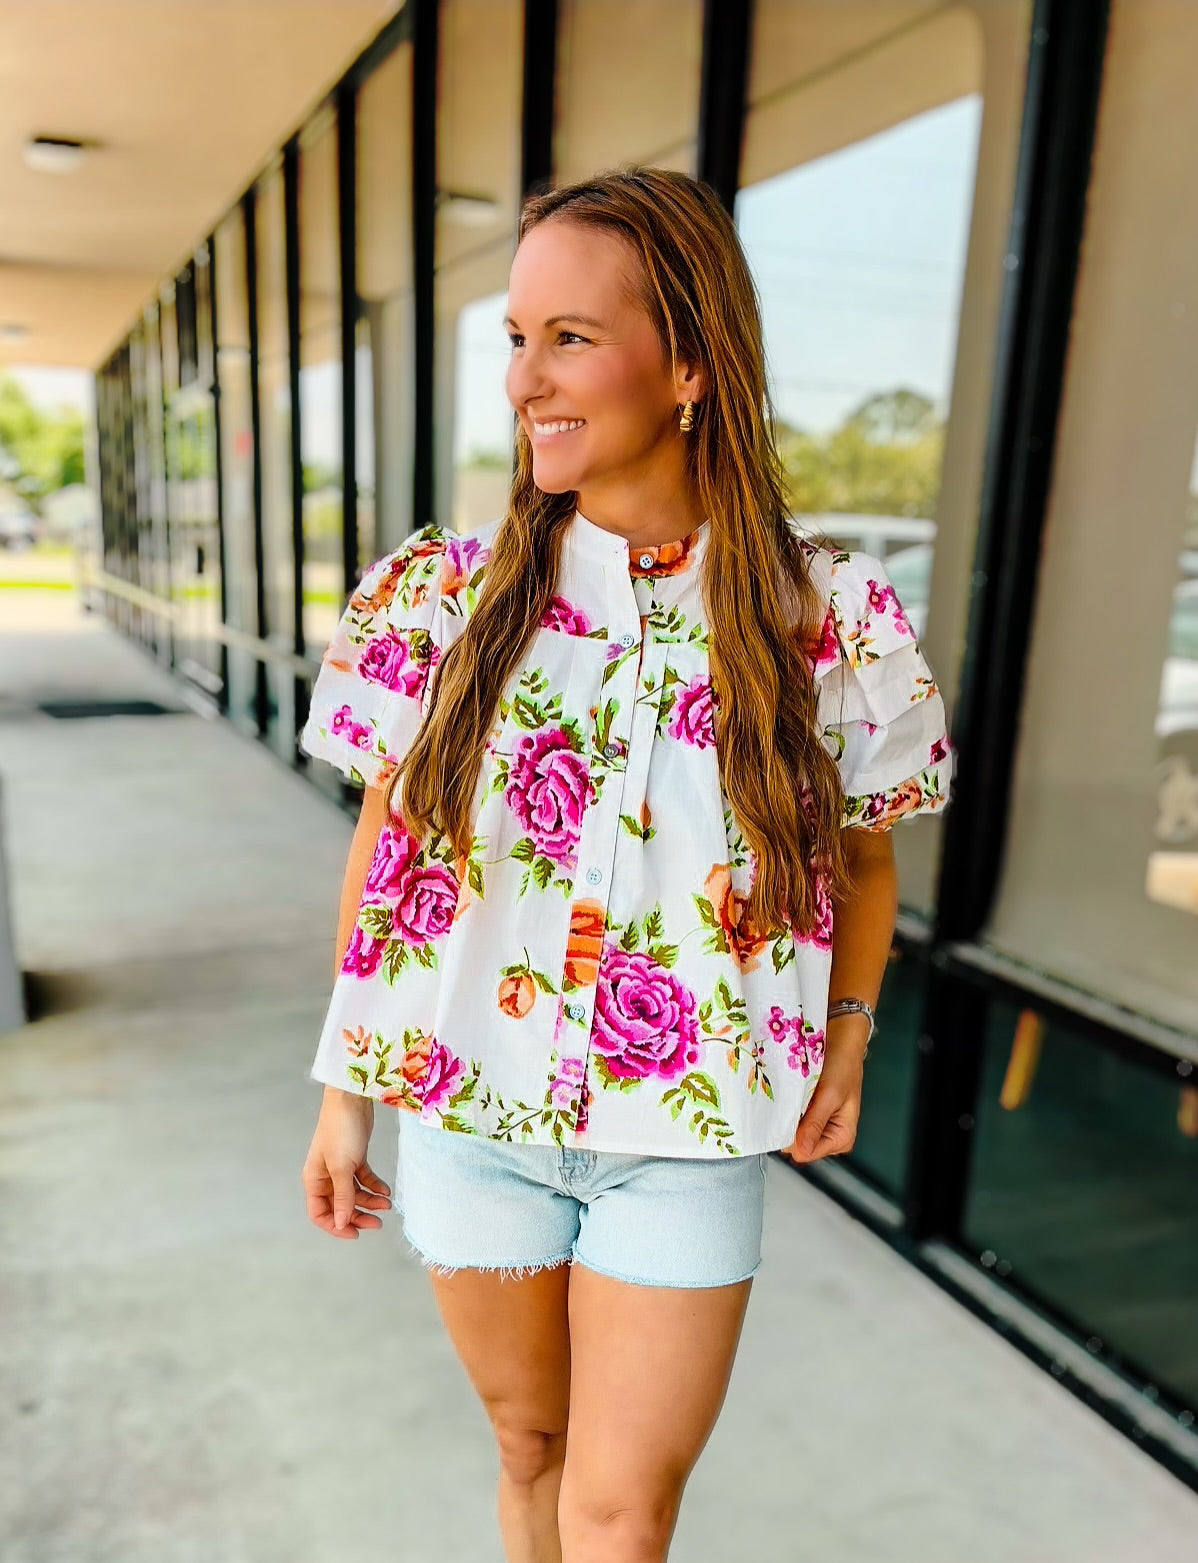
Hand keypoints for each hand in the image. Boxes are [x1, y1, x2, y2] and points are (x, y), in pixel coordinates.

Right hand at [302, 1089, 392, 1239]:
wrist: (352, 1099)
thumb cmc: (341, 1131)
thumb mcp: (342, 1168)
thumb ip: (343, 1197)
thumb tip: (342, 1224)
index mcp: (314, 1180)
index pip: (320, 1213)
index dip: (335, 1227)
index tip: (355, 1234)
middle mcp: (325, 1176)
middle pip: (340, 1206)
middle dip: (358, 1216)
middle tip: (377, 1224)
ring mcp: (340, 1167)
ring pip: (354, 1193)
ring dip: (370, 1201)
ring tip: (387, 1205)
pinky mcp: (355, 1157)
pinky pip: (364, 1179)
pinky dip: (374, 1185)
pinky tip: (386, 1191)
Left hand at [781, 1018, 867, 1164]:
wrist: (840, 1039)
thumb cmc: (842, 1064)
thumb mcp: (830, 1095)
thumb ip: (814, 1124)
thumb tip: (800, 1150)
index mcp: (842, 1138)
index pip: (805, 1153)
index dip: (793, 1136)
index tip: (788, 1115)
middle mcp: (829, 1135)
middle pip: (796, 1145)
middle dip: (790, 1124)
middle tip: (793, 1101)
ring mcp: (818, 1125)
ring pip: (791, 1132)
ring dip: (788, 1114)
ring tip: (794, 1095)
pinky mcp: (808, 1113)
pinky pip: (790, 1118)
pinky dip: (787, 1107)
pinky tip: (791, 1094)